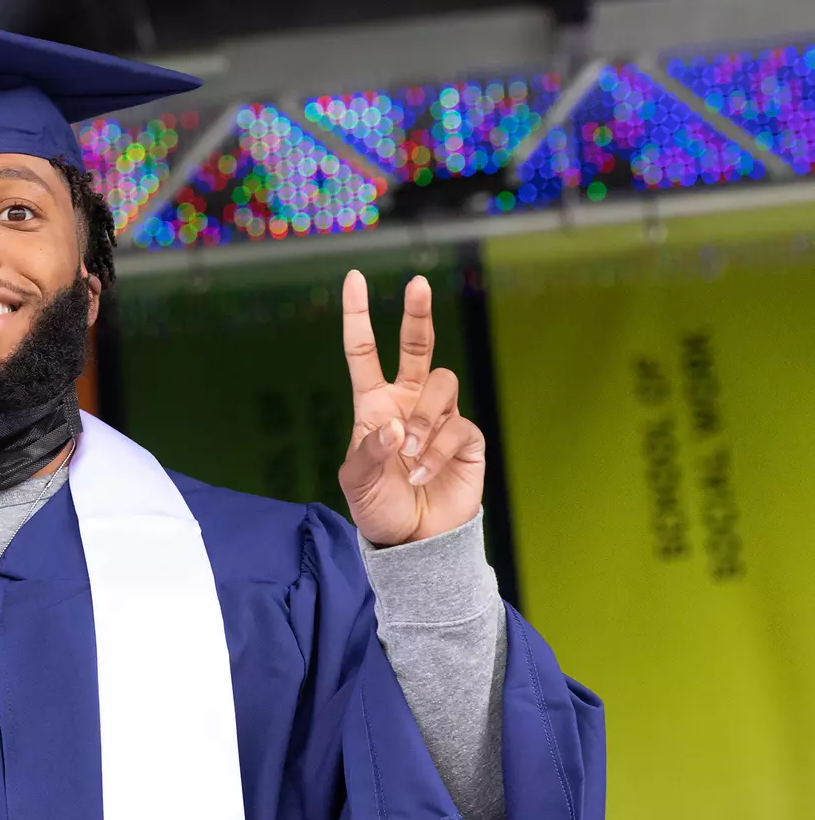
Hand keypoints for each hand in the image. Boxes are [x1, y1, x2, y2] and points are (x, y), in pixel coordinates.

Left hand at [337, 271, 484, 545]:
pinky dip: (438, 450)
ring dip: (424, 420)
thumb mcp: (357, 482)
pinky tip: (425, 472)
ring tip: (410, 455)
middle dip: (417, 313)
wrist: (413, 540)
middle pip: (418, 347)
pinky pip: (457, 426)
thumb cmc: (379, 506)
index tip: (354, 279)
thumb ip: (369, 451)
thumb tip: (395, 426)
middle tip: (416, 283)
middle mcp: (408, 403)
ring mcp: (439, 418)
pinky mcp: (466, 438)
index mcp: (374, 404)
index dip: (359, 317)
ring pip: (442, 385)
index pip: (365, 353)